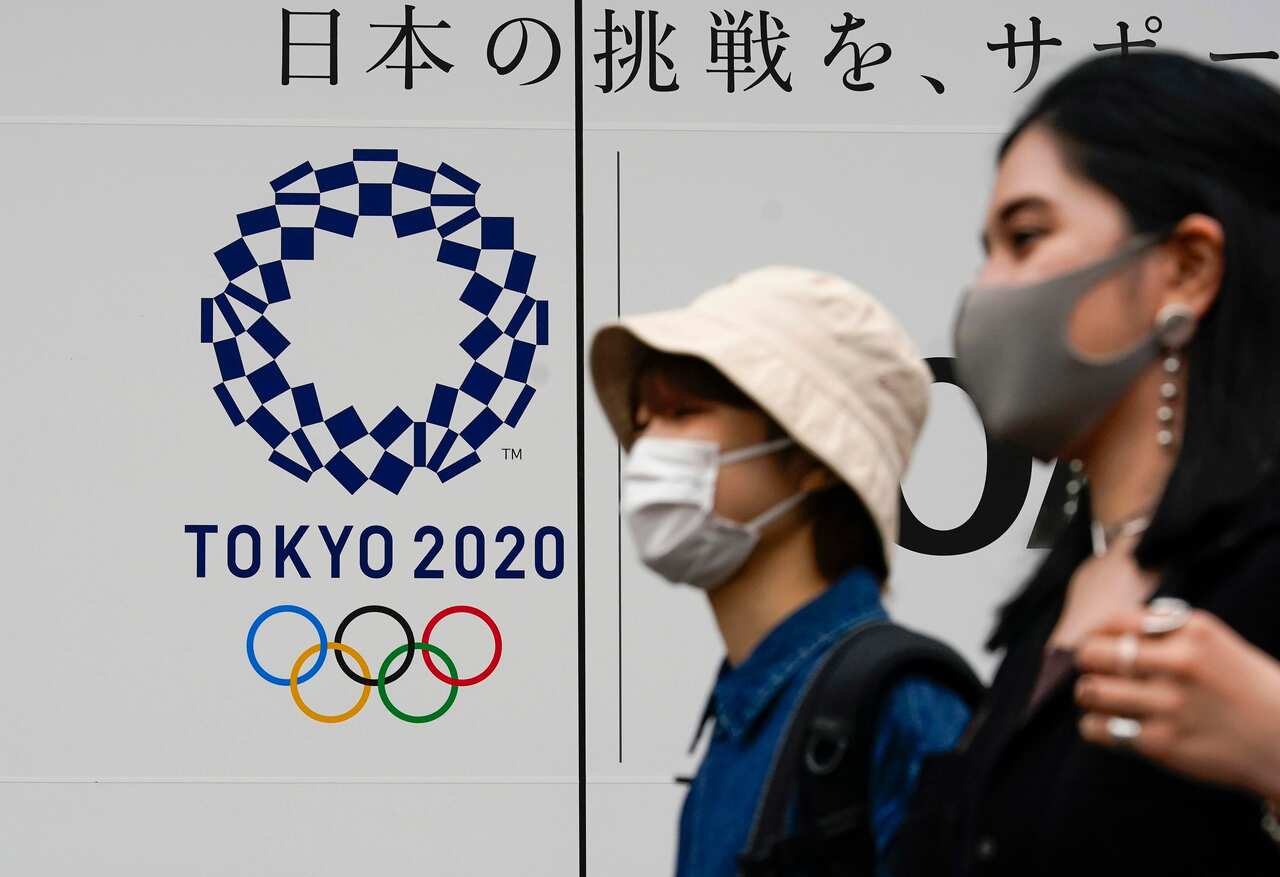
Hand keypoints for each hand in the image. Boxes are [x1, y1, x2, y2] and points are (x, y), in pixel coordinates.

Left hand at [1074, 606, 1279, 800]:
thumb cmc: (1247, 690)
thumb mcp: (1216, 644)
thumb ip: (1168, 630)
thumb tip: (1115, 626)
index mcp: (1193, 632)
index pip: (1116, 620)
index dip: (1099, 633)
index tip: (1099, 644)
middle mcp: (1180, 664)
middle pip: (1093, 653)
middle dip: (1088, 663)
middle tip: (1097, 672)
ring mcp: (1170, 705)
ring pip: (1090, 691)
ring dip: (1089, 695)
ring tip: (1100, 698)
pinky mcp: (1163, 743)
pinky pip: (1099, 728)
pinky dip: (1095, 726)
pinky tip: (1111, 725)